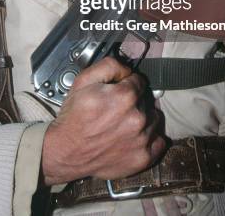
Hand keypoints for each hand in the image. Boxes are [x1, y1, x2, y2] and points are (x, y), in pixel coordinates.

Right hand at [41, 57, 165, 184]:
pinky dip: (150, 139)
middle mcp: (137, 118)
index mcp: (125, 96)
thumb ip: (109, 66)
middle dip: (134, 101)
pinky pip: (159, 142)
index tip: (117, 91)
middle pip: (146, 100)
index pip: (138, 80)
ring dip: (143, 119)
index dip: (127, 83)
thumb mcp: (83, 81)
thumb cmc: (74, 117)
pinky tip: (134, 137)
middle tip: (116, 109)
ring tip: (123, 124)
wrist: (66, 152)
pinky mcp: (143, 158)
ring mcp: (141, 140)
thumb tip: (127, 69)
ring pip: (153, 119)